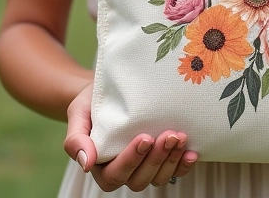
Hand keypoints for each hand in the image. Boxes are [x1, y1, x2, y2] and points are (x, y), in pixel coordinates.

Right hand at [63, 82, 198, 191]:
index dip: (132, 159)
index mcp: (101, 166)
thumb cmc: (91, 102)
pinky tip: (192, 152)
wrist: (110, 89)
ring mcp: (143, 166)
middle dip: (157, 159)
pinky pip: (173, 171)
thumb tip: (86, 164)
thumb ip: (76, 139)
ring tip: (181, 138)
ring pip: (158, 177)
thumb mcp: (78, 114)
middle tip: (170, 135)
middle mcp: (124, 171)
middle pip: (140, 179)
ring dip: (171, 160)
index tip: (145, 138)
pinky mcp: (160, 158)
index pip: (116, 174)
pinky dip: (183, 165)